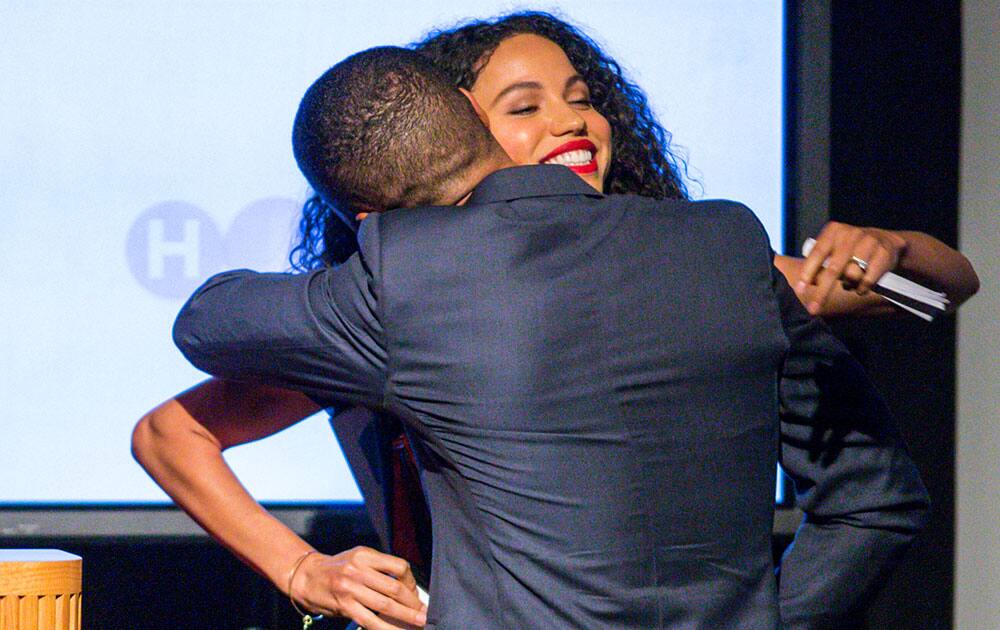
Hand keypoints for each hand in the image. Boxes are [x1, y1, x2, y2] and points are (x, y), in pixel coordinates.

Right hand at [290, 547, 426, 628]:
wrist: (307, 576)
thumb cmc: (337, 568)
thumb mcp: (358, 557)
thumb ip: (378, 567)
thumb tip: (406, 587)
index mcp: (365, 555)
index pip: (398, 566)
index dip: (411, 582)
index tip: (416, 593)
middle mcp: (358, 569)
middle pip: (395, 588)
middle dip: (413, 603)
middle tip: (424, 613)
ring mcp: (350, 588)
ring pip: (385, 605)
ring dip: (405, 617)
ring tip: (418, 624)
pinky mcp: (344, 605)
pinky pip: (370, 620)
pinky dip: (385, 628)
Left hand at [796, 221, 907, 314]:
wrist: (886, 240)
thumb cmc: (851, 249)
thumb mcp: (834, 248)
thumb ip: (819, 262)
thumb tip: (805, 283)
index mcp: (834, 231)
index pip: (818, 253)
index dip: (808, 272)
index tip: (800, 289)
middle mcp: (850, 234)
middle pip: (834, 269)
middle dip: (822, 292)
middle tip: (813, 309)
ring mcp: (868, 242)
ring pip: (852, 276)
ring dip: (848, 285)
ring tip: (850, 283)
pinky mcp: (883, 253)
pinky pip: (868, 280)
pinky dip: (862, 288)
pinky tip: (862, 286)